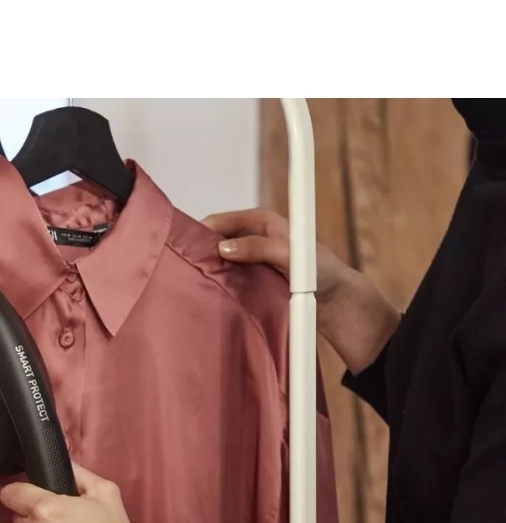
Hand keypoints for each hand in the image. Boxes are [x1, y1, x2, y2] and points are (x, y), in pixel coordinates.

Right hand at [203, 208, 399, 375]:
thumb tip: (223, 248)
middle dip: (202, 254)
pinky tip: (213, 296)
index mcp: (261, 221)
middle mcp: (254, 237)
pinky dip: (221, 286)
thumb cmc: (321, 272)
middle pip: (216, 241)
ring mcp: (252, 260)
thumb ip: (258, 247)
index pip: (220, 221)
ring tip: (197, 286)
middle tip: (187, 272)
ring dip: (211, 272)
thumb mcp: (289, 254)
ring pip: (220, 262)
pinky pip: (229, 280)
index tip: (185, 250)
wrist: (336, 301)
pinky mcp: (253, 279)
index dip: (201, 233)